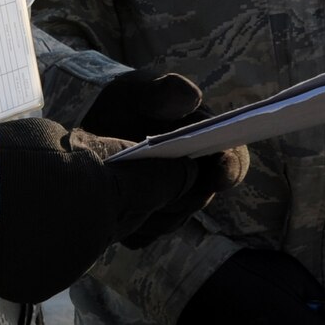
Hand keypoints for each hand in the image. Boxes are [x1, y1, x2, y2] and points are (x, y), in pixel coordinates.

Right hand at [0, 118, 198, 303]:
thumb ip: (94, 156)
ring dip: (98, 219)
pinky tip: (40, 223)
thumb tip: (109, 166)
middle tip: (139, 179)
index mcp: (106, 190)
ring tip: (75, 197)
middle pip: (138, 214)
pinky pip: (68, 256)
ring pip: (102, 238)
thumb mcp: (54, 139)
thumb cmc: (0, 159)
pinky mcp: (47, 281)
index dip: (180, 174)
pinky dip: (62, 239)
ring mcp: (73, 263)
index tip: (186, 166)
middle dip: (142, 196)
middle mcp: (99, 233)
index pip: (165, 183)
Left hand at [82, 71, 249, 246]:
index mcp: (208, 145)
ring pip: (171, 220)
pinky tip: (111, 202)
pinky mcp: (143, 222)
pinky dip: (129, 223)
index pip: (232, 163)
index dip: (229, 169)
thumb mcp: (141, 89)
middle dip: (180, 191)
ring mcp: (170, 203)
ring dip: (152, 208)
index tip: (218, 171)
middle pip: (200, 198)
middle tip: (152, 176)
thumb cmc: (128, 102)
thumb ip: (164, 91)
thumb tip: (191, 97)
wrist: (92, 124)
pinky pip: (143, 234)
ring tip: (124, 185)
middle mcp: (195, 179)